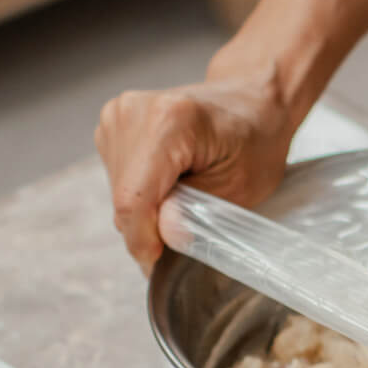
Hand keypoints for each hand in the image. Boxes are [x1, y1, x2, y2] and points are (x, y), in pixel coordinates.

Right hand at [94, 72, 293, 273]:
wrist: (250, 102)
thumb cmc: (254, 140)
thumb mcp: (239, 187)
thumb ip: (197, 214)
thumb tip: (164, 237)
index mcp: (168, 122)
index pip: (133, 200)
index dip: (143, 241)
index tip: (160, 265)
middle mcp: (132, 112)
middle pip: (123, 199)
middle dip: (149, 229)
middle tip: (188, 231)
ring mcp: (117, 116)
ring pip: (118, 193)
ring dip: (147, 213)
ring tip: (185, 200)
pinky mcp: (113, 125)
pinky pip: (119, 180)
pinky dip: (144, 196)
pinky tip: (172, 185)